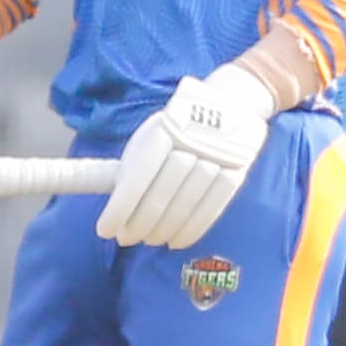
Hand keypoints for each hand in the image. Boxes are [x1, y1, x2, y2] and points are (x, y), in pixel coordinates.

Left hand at [96, 63, 275, 247]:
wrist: (232, 104)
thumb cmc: (178, 127)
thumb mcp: (151, 134)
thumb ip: (133, 165)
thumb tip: (113, 203)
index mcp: (164, 129)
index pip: (139, 175)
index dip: (120, 207)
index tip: (106, 230)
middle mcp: (192, 141)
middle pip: (163, 193)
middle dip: (140, 223)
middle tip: (126, 239)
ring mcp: (219, 156)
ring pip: (187, 202)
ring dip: (164, 229)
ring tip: (150, 240)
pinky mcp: (239, 169)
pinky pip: (214, 206)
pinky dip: (193, 229)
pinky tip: (177, 241)